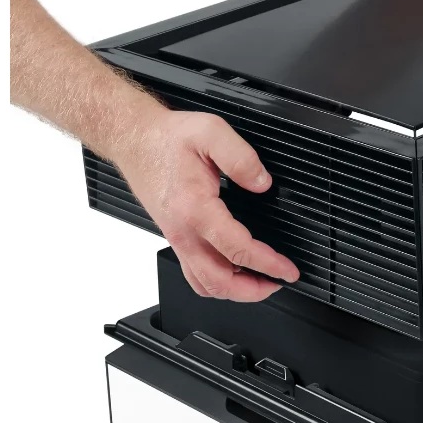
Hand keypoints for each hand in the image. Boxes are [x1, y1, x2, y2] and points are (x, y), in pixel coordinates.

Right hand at [113, 109, 299, 300]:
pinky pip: (194, 274)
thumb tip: (262, 184)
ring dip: (235, 291)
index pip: (238, 250)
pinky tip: (235, 271)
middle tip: (278, 283)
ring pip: (205, 284)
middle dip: (254, 290)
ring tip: (260, 283)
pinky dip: (217, 282)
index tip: (287, 269)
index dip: (269, 264)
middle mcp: (184, 232)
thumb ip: (241, 158)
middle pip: (219, 281)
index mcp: (196, 209)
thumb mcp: (210, 132)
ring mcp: (177, 239)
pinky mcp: (175, 239)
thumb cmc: (167, 138)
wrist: (134, 139)